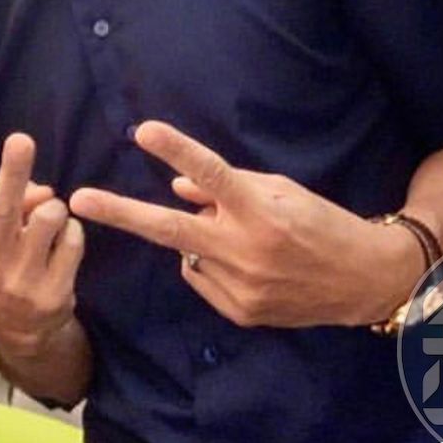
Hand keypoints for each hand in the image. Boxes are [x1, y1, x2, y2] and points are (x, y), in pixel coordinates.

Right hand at [0, 119, 83, 357]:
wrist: (19, 331)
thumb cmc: (3, 263)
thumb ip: (10, 204)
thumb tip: (41, 190)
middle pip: (5, 206)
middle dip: (13, 171)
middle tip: (20, 139)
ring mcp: (21, 279)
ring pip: (51, 215)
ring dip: (56, 211)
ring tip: (48, 228)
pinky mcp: (52, 294)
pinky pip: (74, 239)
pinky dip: (72, 235)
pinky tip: (61, 252)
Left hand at [69, 121, 421, 327]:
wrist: (363, 280)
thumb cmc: (321, 222)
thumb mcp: (280, 191)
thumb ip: (226, 188)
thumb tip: (176, 186)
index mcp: (260, 210)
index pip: (211, 173)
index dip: (176, 150)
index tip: (142, 130)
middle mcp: (247, 249)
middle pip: (170, 229)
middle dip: (120, 213)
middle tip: (79, 199)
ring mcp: (242, 286)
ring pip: (187, 254)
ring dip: (196, 240)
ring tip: (240, 240)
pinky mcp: (241, 312)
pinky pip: (203, 279)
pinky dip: (210, 265)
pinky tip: (246, 265)